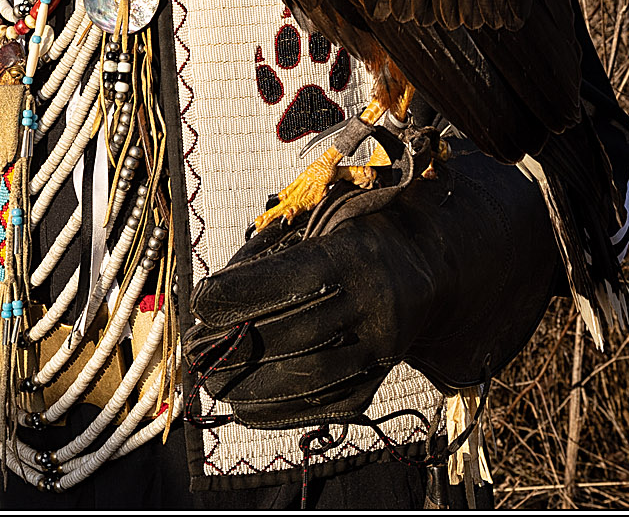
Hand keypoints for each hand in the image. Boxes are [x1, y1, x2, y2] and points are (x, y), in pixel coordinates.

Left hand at [187, 146, 561, 428]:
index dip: (244, 290)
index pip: (294, 277)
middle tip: (195, 347)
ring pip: (314, 374)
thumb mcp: (331, 219)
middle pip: (299, 330)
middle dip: (240, 341)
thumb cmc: (365, 232)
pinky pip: (331, 402)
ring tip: (211, 383)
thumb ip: (283, 247)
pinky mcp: (380, 375)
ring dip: (254, 384)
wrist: (434, 266)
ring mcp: (382, 345)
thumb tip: (218, 285)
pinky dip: (283, 409)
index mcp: (360, 254)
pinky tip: (245, 407)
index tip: (202, 298)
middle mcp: (376, 304)